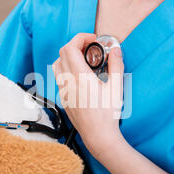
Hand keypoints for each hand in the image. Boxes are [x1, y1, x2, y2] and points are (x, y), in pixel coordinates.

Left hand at [52, 33, 124, 157]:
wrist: (98, 136)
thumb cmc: (107, 115)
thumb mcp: (116, 87)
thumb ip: (116, 65)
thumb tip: (116, 50)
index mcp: (80, 77)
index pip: (70, 48)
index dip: (81, 38)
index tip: (93, 40)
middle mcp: (68, 82)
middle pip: (62, 52)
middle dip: (76, 44)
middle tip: (91, 48)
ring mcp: (63, 90)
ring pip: (57, 64)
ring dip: (68, 56)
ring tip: (84, 59)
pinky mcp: (63, 97)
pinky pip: (59, 77)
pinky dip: (66, 68)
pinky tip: (81, 74)